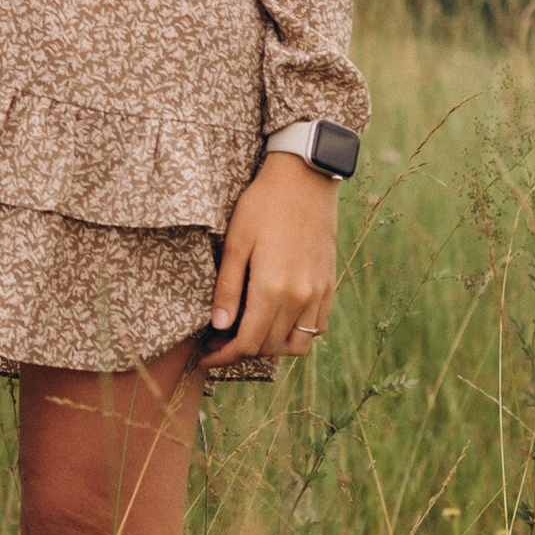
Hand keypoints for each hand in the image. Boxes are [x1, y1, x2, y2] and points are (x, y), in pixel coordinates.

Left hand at [203, 153, 338, 368]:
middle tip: (219, 340)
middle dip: (241, 351)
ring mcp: (318, 293)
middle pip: (270, 347)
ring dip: (271, 346)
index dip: (224, 356)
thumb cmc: (262, 205)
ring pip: (296, 345)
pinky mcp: (329, 284)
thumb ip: (228, 287)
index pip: (248, 343)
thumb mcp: (236, 242)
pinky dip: (296, 333)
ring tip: (249, 332)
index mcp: (272, 288)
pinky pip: (317, 327)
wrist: (304, 179)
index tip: (206, 355)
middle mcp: (300, 297)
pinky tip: (276, 319)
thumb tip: (219, 326)